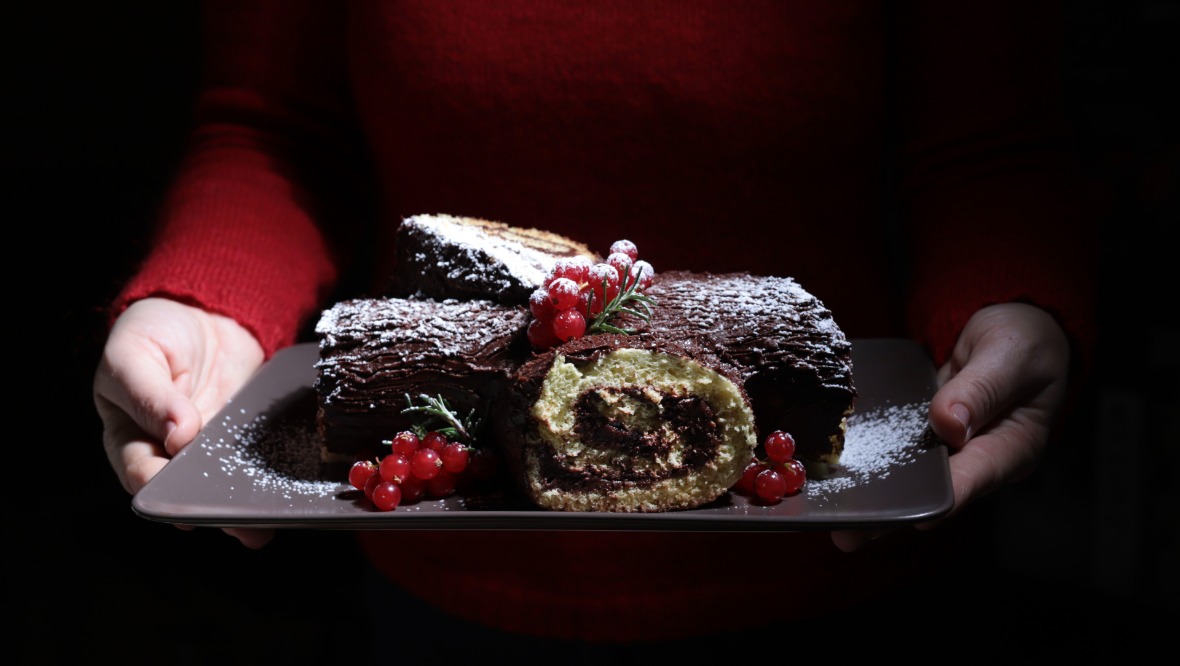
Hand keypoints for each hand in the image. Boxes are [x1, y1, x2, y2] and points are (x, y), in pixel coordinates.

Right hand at [93, 297, 271, 547]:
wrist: (203, 313)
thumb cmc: (154, 332)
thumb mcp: (135, 354)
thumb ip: (148, 394)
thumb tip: (176, 433)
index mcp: (127, 435)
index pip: (139, 471)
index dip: (160, 487)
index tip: (181, 497)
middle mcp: (166, 451)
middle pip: (184, 489)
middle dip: (209, 508)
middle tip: (235, 524)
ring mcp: (207, 447)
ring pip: (221, 484)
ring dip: (240, 506)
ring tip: (261, 526)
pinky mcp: (240, 438)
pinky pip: (251, 462)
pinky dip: (264, 479)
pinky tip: (279, 495)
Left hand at [831, 302, 1070, 551]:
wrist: (1011, 325)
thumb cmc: (1023, 340)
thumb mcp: (1009, 356)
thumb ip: (981, 388)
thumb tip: (948, 424)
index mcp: (1013, 447)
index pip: (975, 477)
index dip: (942, 498)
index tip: (911, 517)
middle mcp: (980, 457)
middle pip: (934, 491)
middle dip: (892, 512)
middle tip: (848, 534)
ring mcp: (951, 448)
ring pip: (910, 477)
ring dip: (875, 494)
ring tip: (833, 513)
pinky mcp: (928, 435)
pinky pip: (899, 450)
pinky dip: (872, 460)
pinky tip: (837, 472)